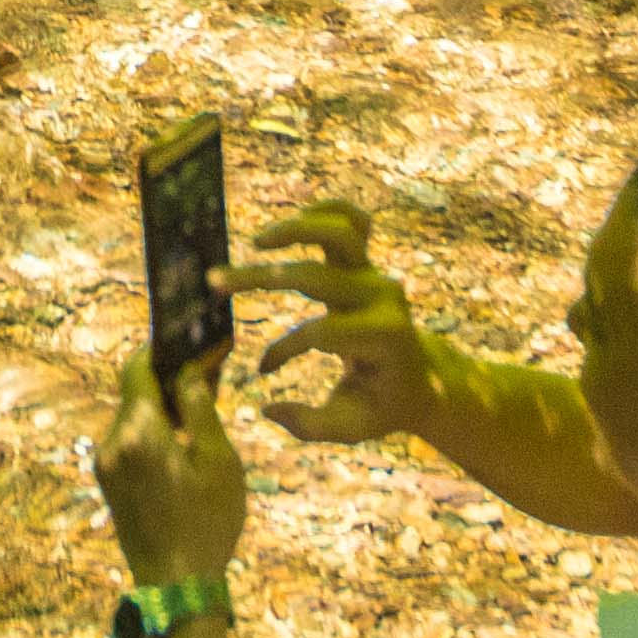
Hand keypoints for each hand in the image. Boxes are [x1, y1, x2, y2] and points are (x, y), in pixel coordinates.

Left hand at [96, 345, 254, 588]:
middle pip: (135, 391)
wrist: (176, 586)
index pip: (138, 366)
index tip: (189, 341)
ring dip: (161, 410)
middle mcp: (112, 441)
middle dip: (167, 381)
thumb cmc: (207, 522)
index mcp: (139, 430)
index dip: (162, 349)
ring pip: (132, 417)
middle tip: (206, 379)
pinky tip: (181, 448)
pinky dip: (151, 434)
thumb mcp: (218, 460)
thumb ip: (200, 407)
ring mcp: (105, 463)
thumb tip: (190, 368)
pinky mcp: (107, 482)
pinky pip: (128, 441)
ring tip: (199, 417)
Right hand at [235, 204, 434, 445]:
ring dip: (293, 229)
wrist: (421, 379)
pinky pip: (353, 220)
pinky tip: (291, 223)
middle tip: (216, 281)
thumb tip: (267, 407)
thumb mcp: (350, 427)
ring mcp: (378, 274)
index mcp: (383, 337)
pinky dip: (324, 211)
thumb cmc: (381, 405)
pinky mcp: (371, 262)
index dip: (283, 350)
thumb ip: (308, 424)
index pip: (318, 333)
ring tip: (256, 241)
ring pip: (339, 231)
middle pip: (314, 275)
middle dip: (261, 278)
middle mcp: (383, 297)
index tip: (264, 370)